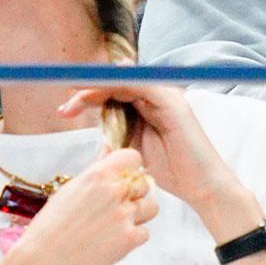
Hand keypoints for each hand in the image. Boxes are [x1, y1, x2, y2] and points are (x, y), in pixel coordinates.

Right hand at [0, 148, 157, 264]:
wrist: (41, 261)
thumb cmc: (50, 224)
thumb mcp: (70, 188)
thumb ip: (96, 168)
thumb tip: (108, 148)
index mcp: (100, 175)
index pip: (134, 157)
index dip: (129, 168)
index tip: (121, 179)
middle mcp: (116, 191)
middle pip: (145, 184)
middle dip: (133, 195)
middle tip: (113, 208)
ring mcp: (125, 215)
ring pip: (151, 207)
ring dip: (138, 215)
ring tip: (116, 224)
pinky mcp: (129, 239)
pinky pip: (145, 233)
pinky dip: (132, 238)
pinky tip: (112, 241)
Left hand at [59, 85, 243, 214]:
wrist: (201, 185)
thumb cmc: (172, 170)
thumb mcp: (135, 151)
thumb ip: (120, 138)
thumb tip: (100, 138)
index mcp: (150, 105)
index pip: (115, 91)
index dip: (89, 96)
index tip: (65, 110)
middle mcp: (159, 95)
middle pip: (118, 82)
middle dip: (88, 91)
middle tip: (64, 108)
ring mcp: (167, 96)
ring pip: (126, 80)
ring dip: (97, 87)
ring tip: (74, 100)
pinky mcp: (172, 101)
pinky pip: (141, 85)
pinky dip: (117, 85)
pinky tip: (97, 94)